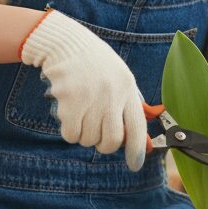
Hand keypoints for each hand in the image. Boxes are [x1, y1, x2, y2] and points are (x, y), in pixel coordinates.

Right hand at [19, 8, 147, 170]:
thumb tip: (140, 143)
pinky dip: (70, 132)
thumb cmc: (96, 65)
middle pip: (111, 140)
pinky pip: (71, 134)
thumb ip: (128, 108)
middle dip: (104, 145)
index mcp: (127, 88)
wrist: (67, 44)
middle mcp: (111, 94)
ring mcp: (90, 97)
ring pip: (89, 139)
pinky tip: (70, 115)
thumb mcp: (119, 80)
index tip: (135, 165)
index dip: (137, 150)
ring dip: (85, 136)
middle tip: (98, 135)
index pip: (137, 127)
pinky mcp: (69, 101)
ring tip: (82, 116)